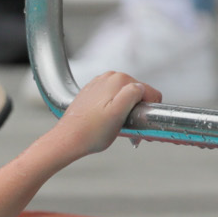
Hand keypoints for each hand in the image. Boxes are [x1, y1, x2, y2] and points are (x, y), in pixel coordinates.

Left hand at [39, 71, 158, 162]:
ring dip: (126, 110)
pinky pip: (112, 99)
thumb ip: (133, 94)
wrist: (68, 138)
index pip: (149, 91)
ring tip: (118, 125)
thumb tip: (141, 87)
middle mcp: (109, 78)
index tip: (142, 123)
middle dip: (138, 110)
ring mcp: (100, 84)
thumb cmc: (91, 131)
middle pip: (137, 93)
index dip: (149, 109)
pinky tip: (107, 121)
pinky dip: (114, 109)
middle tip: (131, 128)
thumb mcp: (119, 114)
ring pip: (125, 96)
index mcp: (118, 80)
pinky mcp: (93, 93)